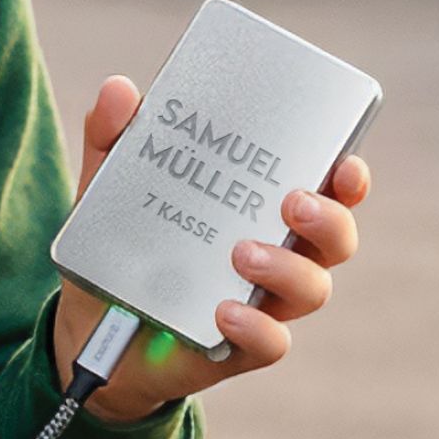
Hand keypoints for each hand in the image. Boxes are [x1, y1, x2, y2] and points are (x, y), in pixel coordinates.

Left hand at [53, 75, 371, 423]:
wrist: (90, 327)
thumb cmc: (122, 249)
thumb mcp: (111, 189)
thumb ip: (115, 139)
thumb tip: (119, 90)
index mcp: (262, 210)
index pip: (327, 190)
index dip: (348, 177)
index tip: (344, 160)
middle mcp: (277, 255)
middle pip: (335, 239)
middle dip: (328, 218)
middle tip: (292, 200)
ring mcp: (262, 303)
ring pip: (312, 289)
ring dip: (287, 268)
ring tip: (241, 251)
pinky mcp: (237, 348)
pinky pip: (269, 343)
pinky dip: (254, 327)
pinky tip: (225, 310)